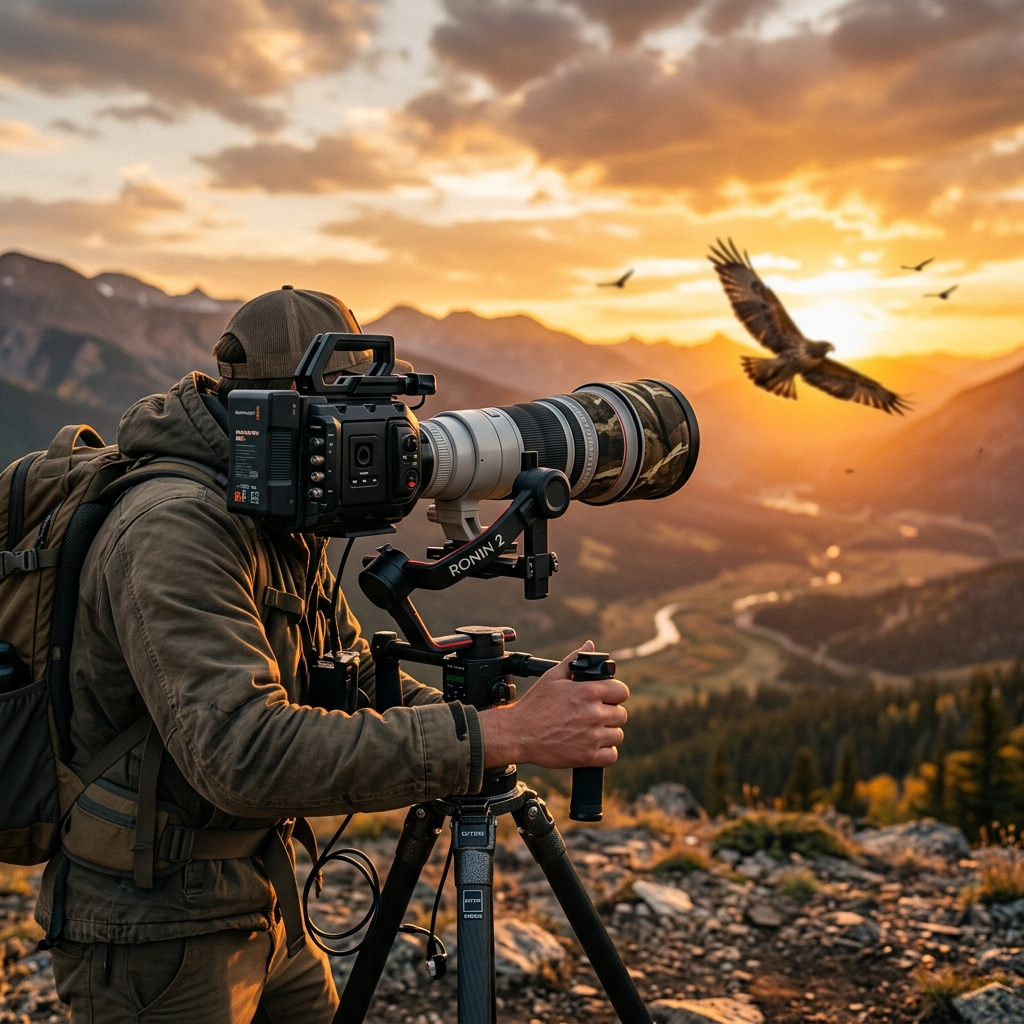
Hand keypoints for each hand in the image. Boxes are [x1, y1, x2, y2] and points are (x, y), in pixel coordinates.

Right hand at [478, 641, 628, 768]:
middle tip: (594, 716)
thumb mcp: (552, 676)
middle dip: (609, 714)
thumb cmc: (534, 705)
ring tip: (591, 731)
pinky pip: (611, 756)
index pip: (622, 691)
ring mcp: (591, 736)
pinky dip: (605, 752)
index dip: (615, 694)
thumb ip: (574, 660)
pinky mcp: (587, 757)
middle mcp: (593, 713)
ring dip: (607, 734)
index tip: (607, 698)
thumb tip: (590, 645)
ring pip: (617, 735)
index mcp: (587, 692)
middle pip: (621, 715)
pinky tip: (592, 746)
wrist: (518, 733)